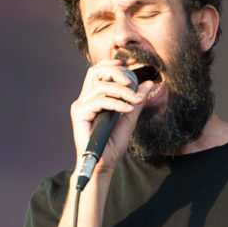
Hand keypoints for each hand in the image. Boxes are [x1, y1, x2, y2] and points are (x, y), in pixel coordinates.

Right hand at [69, 59, 151, 175]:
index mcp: (94, 97)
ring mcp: (80, 106)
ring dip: (121, 91)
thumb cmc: (113, 143)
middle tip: (131, 81)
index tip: (128, 63)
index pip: (99, 72)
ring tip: (135, 101)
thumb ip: (136, 100)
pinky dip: (116, 103)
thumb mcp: (129, 117)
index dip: (112, 64)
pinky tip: (127, 109)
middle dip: (115, 72)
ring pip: (100, 86)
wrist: (104, 163)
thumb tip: (147, 83)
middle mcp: (85, 99)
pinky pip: (99, 100)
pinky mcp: (79, 113)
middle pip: (95, 72)